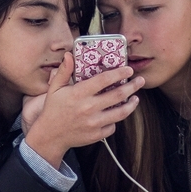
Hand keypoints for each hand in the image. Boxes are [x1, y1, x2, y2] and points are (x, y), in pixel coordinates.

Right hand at [23, 55, 142, 167]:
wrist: (50, 136)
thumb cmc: (53, 110)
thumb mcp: (54, 88)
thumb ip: (64, 71)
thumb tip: (69, 55)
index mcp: (79, 93)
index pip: (104, 80)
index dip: (119, 73)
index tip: (129, 70)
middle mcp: (88, 108)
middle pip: (118, 95)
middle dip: (132, 86)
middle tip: (140, 81)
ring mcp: (94, 123)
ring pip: (120, 112)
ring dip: (131, 104)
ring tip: (135, 98)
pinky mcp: (96, 135)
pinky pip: (113, 126)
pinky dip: (116, 120)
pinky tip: (117, 113)